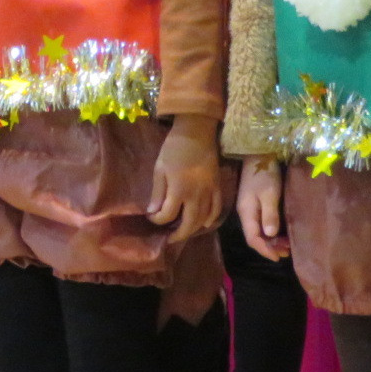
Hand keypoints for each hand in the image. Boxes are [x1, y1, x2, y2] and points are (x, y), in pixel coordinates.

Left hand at [149, 114, 221, 239]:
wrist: (197, 133)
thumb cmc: (174, 149)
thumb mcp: (159, 169)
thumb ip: (158, 192)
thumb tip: (153, 212)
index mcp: (179, 190)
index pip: (167, 215)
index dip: (157, 220)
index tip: (151, 217)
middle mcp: (196, 195)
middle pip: (188, 224)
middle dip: (178, 234)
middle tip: (169, 238)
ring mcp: (210, 193)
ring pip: (204, 220)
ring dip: (193, 229)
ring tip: (183, 231)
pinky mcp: (218, 188)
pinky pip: (217, 209)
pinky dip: (211, 219)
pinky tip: (203, 223)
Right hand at [238, 156, 290, 259]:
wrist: (258, 155)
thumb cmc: (265, 174)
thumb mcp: (269, 194)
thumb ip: (269, 214)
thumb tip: (270, 235)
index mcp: (247, 213)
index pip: (253, 238)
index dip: (265, 250)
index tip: (278, 258)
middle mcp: (246, 213)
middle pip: (255, 237)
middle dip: (270, 247)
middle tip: (287, 253)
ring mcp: (249, 209)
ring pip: (258, 231)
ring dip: (271, 240)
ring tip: (287, 246)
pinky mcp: (255, 204)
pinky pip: (261, 224)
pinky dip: (271, 231)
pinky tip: (280, 232)